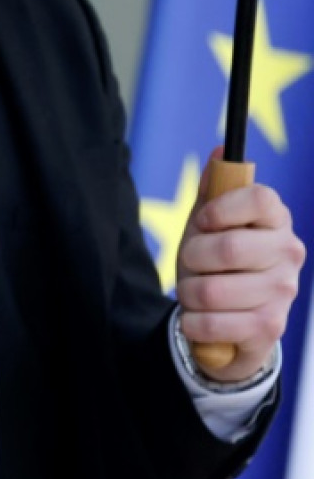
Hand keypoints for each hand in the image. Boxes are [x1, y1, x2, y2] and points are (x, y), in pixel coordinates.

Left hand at [175, 149, 305, 382]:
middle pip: (228, 248)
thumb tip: (221, 151)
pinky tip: (201, 319)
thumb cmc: (216, 261)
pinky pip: (211, 323)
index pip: (260, 198)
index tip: (203, 222)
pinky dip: (192, 323)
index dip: (221, 209)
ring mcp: (283, 291)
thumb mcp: (209, 223)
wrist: (228, 318)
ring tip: (197, 293)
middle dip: (192, 258)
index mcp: (275, 219)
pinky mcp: (270, 327)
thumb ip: (213, 188)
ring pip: (211, 290)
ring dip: (189, 293)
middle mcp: (289, 252)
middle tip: (192, 263)